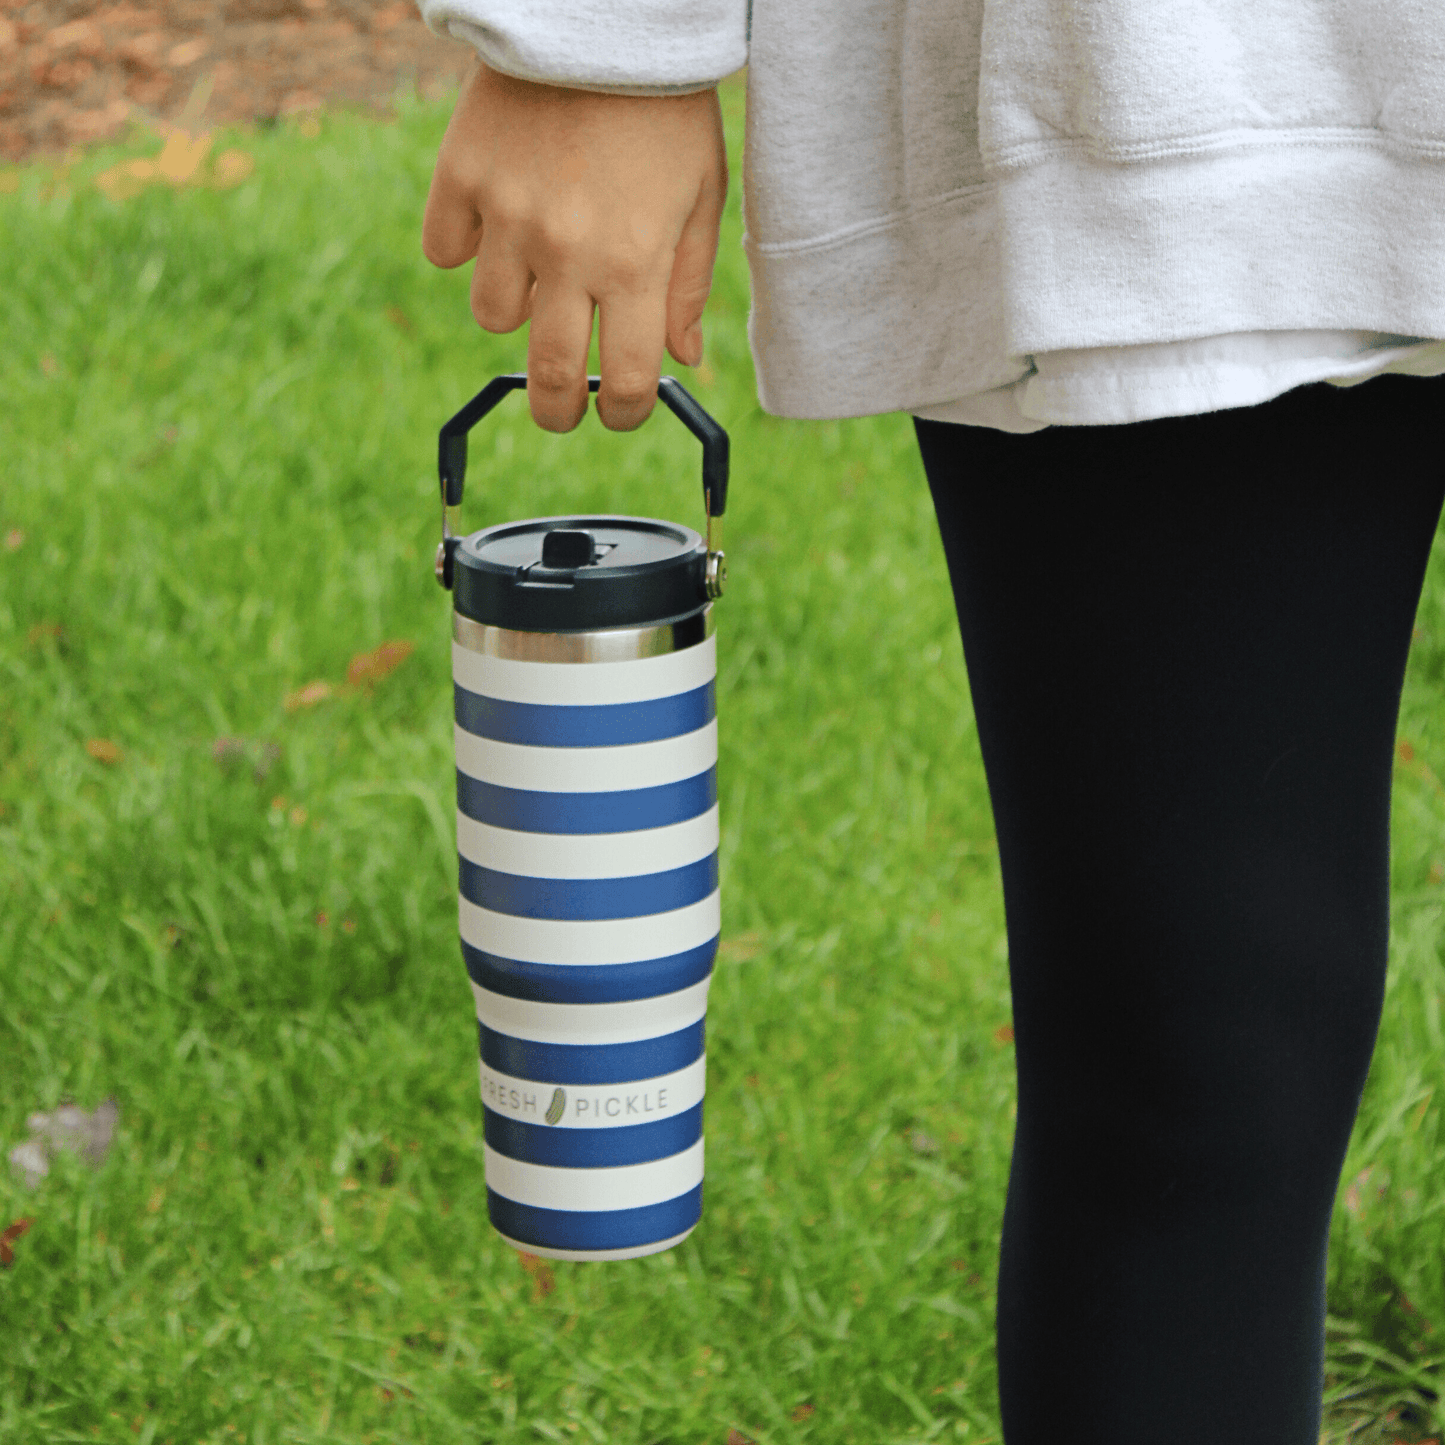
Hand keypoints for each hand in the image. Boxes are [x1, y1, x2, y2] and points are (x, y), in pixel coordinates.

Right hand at [422, 60, 727, 432]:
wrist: (603, 15)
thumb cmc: (665, 110)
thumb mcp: (702, 196)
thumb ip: (688, 287)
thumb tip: (681, 362)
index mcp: (634, 264)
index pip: (623, 381)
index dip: (623, 413)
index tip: (620, 412)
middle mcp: (567, 251)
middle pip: (548, 374)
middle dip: (556, 411)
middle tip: (560, 411)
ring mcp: (507, 215)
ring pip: (491, 315)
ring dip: (515, 310)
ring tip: (538, 273)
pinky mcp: (461, 176)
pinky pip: (444, 249)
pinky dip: (465, 248)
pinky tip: (495, 224)